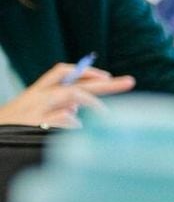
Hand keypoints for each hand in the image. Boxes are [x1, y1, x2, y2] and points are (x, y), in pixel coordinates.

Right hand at [0, 63, 135, 128]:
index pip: (62, 72)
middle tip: (130, 81)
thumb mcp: (33, 111)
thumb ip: (57, 106)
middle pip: (77, 84)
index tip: (107, 77)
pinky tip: (79, 130)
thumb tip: (80, 106)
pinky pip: (65, 119)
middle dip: (106, 84)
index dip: (85, 72)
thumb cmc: (14, 126)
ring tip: (106, 115)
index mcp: (37, 91)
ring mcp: (37, 110)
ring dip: (93, 103)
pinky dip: (76, 123)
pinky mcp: (36, 125)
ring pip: (72, 95)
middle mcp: (38, 96)